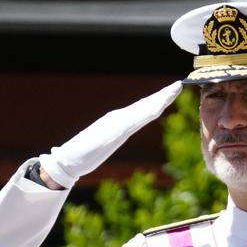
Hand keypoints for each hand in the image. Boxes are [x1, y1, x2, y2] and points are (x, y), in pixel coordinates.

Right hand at [38, 81, 182, 188]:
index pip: (143, 109)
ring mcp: (117, 123)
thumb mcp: (103, 143)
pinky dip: (149, 110)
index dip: (158, 100)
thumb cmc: (83, 154)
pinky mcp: (115, 131)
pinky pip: (136, 119)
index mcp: (119, 121)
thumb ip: (110, 136)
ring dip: (160, 99)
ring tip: (174, 89)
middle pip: (146, 105)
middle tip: (178, 84)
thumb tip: (111, 135)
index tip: (172, 92)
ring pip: (144, 108)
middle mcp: (119, 118)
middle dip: (163, 95)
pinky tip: (159, 106)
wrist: (68, 161)